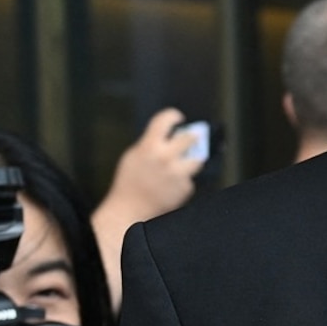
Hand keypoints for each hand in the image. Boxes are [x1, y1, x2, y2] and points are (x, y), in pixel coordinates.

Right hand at [102, 109, 203, 227]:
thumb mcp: (133, 156)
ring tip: (183, 165)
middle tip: (191, 139)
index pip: (165, 120)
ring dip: (192, 160)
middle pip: (190, 138)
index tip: (178, 118)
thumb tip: (166, 135)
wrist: (130, 210)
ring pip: (197, 159)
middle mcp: (166, 157)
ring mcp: (178, 173)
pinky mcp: (185, 188)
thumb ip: (149, 144)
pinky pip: (190, 179)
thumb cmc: (128, 183)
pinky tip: (172, 187)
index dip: (174, 115)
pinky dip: (184, 181)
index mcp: (149, 146)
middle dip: (191, 137)